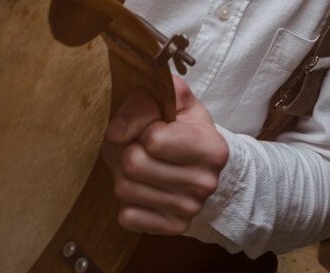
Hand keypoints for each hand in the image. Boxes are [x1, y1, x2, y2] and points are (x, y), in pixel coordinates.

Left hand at [102, 75, 228, 234]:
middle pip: (133, 165)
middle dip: (128, 150)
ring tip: (142, 166)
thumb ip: (146, 99)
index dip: (144, 128)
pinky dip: (128, 201)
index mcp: (212, 148)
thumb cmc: (184, 128)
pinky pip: (126, 216)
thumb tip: (116, 132)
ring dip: (123, 174)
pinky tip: (144, 188)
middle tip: (141, 147)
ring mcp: (190, 210)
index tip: (155, 128)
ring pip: (124, 190)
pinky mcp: (172, 228)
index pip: (153, 139)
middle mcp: (205, 183)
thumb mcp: (173, 101)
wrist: (202, 165)